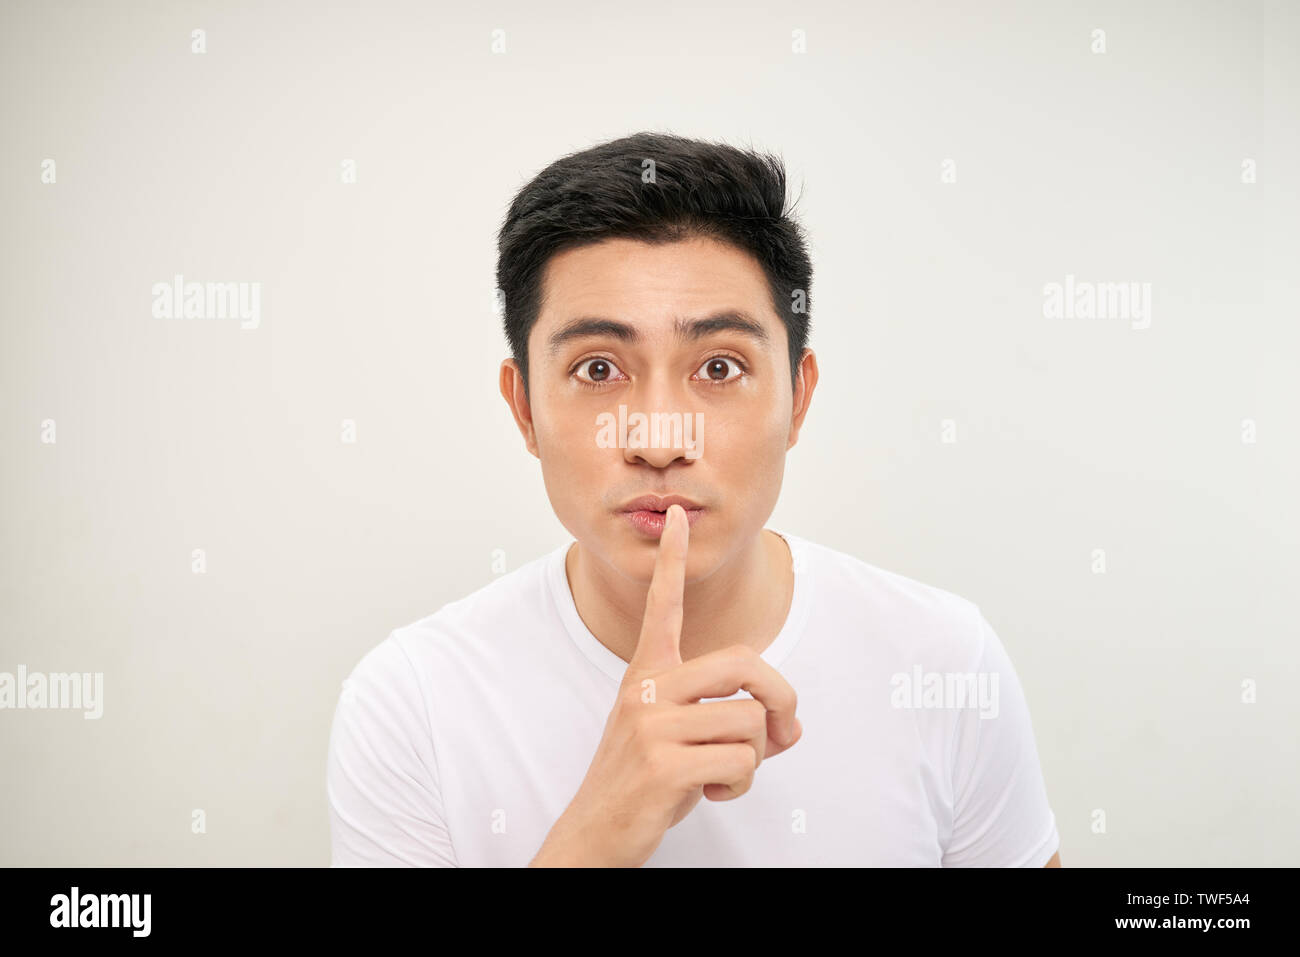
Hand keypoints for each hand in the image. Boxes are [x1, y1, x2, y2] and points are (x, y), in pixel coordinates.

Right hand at [532, 504, 801, 866]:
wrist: (597, 832)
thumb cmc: (644, 783)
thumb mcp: (682, 739)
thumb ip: (732, 720)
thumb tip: (790, 726)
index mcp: (647, 673)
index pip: (663, 606)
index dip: (674, 562)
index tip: (680, 518)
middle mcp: (646, 688)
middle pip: (745, 663)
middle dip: (781, 699)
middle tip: (784, 733)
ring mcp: (651, 724)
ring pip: (751, 719)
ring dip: (756, 757)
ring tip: (722, 773)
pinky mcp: (662, 763)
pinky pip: (741, 759)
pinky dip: (740, 784)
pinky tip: (710, 792)